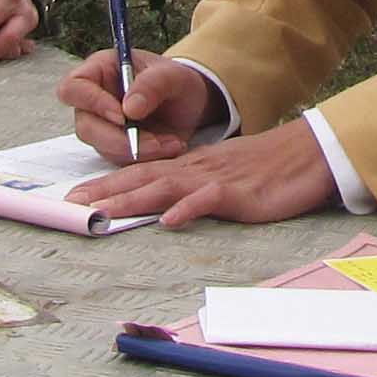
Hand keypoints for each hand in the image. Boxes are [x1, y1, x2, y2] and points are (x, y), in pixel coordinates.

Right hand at [54, 46, 214, 162]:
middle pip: (86, 126)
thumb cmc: (175, 80)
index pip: (74, 88)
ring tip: (171, 142)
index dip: (92, 103)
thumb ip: (153, 85)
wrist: (189, 103)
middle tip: (155, 141)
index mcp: (99, 71)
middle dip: (120, 139)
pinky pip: (121, 161)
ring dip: (138, 151)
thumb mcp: (173, 75)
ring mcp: (102, 127)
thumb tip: (129, 108)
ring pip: (104, 148)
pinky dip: (147, 159)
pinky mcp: (114, 148)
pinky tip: (170, 147)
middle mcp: (93, 101)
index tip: (123, 116)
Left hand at [64, 118, 339, 229]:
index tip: (77, 196)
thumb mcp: (222, 178)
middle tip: (70, 203)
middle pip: (143, 178)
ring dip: (133, 199)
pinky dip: (189, 210)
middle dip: (105, 191)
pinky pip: (210, 201)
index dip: (108, 184)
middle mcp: (194, 170)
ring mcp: (215, 180)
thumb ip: (194, 190)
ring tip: (104, 212)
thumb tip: (166, 209)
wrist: (306, 154)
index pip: (141, 173)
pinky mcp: (238, 193)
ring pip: (166, 188)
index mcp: (189, 167)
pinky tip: (170, 221)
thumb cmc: (266, 170)